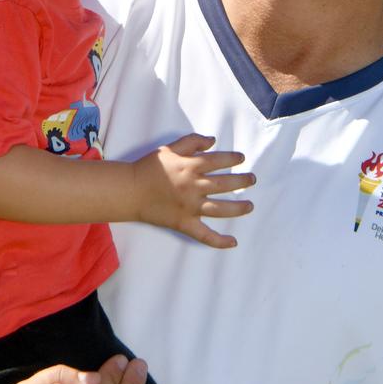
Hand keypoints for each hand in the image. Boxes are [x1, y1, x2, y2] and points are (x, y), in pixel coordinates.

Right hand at [131, 133, 253, 246]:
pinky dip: (219, 241)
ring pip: (220, 209)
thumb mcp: (170, 148)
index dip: (233, 159)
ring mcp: (190, 207)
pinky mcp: (184, 223)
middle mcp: (194, 187)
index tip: (242, 159)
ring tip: (250, 205)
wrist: (130, 190)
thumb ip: (192, 142)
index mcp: (190, 167)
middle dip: (242, 181)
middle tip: (252, 179)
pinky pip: (204, 235)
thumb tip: (212, 141)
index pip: (218, 161)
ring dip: (238, 208)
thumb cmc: (148, 167)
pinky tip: (233, 242)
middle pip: (224, 184)